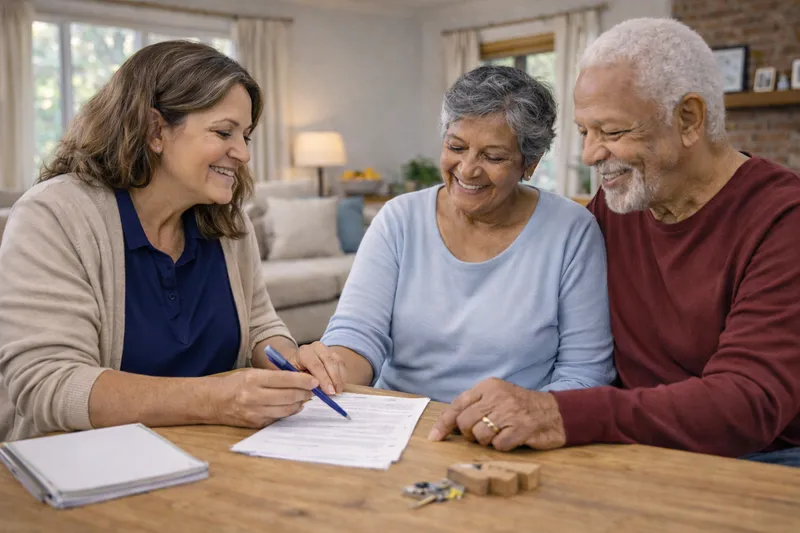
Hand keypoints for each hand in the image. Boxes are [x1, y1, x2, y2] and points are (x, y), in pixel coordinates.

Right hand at [207, 368, 317, 427]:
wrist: (213, 402)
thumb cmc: (235, 384)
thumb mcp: (252, 373)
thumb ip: (274, 376)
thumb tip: (300, 379)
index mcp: (253, 379)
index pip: (285, 379)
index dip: (303, 380)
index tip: (314, 381)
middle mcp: (253, 396)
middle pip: (288, 396)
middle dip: (305, 393)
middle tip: (313, 390)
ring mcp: (255, 412)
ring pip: (286, 409)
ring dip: (300, 403)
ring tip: (304, 397)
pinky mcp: (256, 424)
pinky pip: (279, 418)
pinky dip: (289, 411)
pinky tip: (293, 406)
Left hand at [289, 341, 346, 394]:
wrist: (299, 365)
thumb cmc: (295, 375)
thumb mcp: (294, 379)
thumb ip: (303, 383)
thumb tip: (315, 389)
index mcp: (304, 352)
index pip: (316, 365)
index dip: (323, 379)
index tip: (329, 392)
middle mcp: (316, 347)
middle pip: (328, 361)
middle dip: (334, 378)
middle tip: (336, 392)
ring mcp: (326, 349)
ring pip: (337, 362)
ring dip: (340, 378)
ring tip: (339, 391)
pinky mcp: (334, 353)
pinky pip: (342, 363)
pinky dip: (343, 375)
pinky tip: (340, 385)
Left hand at [427, 378, 566, 451]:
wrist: (554, 412)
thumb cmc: (519, 407)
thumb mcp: (496, 397)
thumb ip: (474, 406)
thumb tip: (448, 426)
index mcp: (488, 387)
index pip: (458, 405)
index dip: (443, 423)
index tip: (434, 437)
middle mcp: (498, 397)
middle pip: (465, 423)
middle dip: (469, 434)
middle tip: (482, 433)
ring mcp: (510, 412)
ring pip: (480, 435)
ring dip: (486, 441)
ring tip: (499, 434)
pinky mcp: (522, 428)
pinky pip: (498, 445)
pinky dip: (502, 446)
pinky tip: (511, 439)